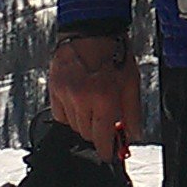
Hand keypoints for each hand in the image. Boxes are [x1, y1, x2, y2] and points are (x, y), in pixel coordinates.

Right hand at [49, 34, 141, 166]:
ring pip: (73, 126)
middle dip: (98, 132)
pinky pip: (60, 115)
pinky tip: (80, 102)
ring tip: (93, 107)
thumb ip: (132, 112)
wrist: (91, 31)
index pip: (102, 138)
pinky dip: (70, 114)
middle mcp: (82, 99)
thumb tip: (133, 134)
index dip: (106, 150)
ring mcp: (65, 94)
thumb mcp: (131, 82)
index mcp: (104, 98)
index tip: (108, 154)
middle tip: (105, 123)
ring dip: (84, 123)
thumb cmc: (114, 53)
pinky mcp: (54, 89)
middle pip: (87, 134)